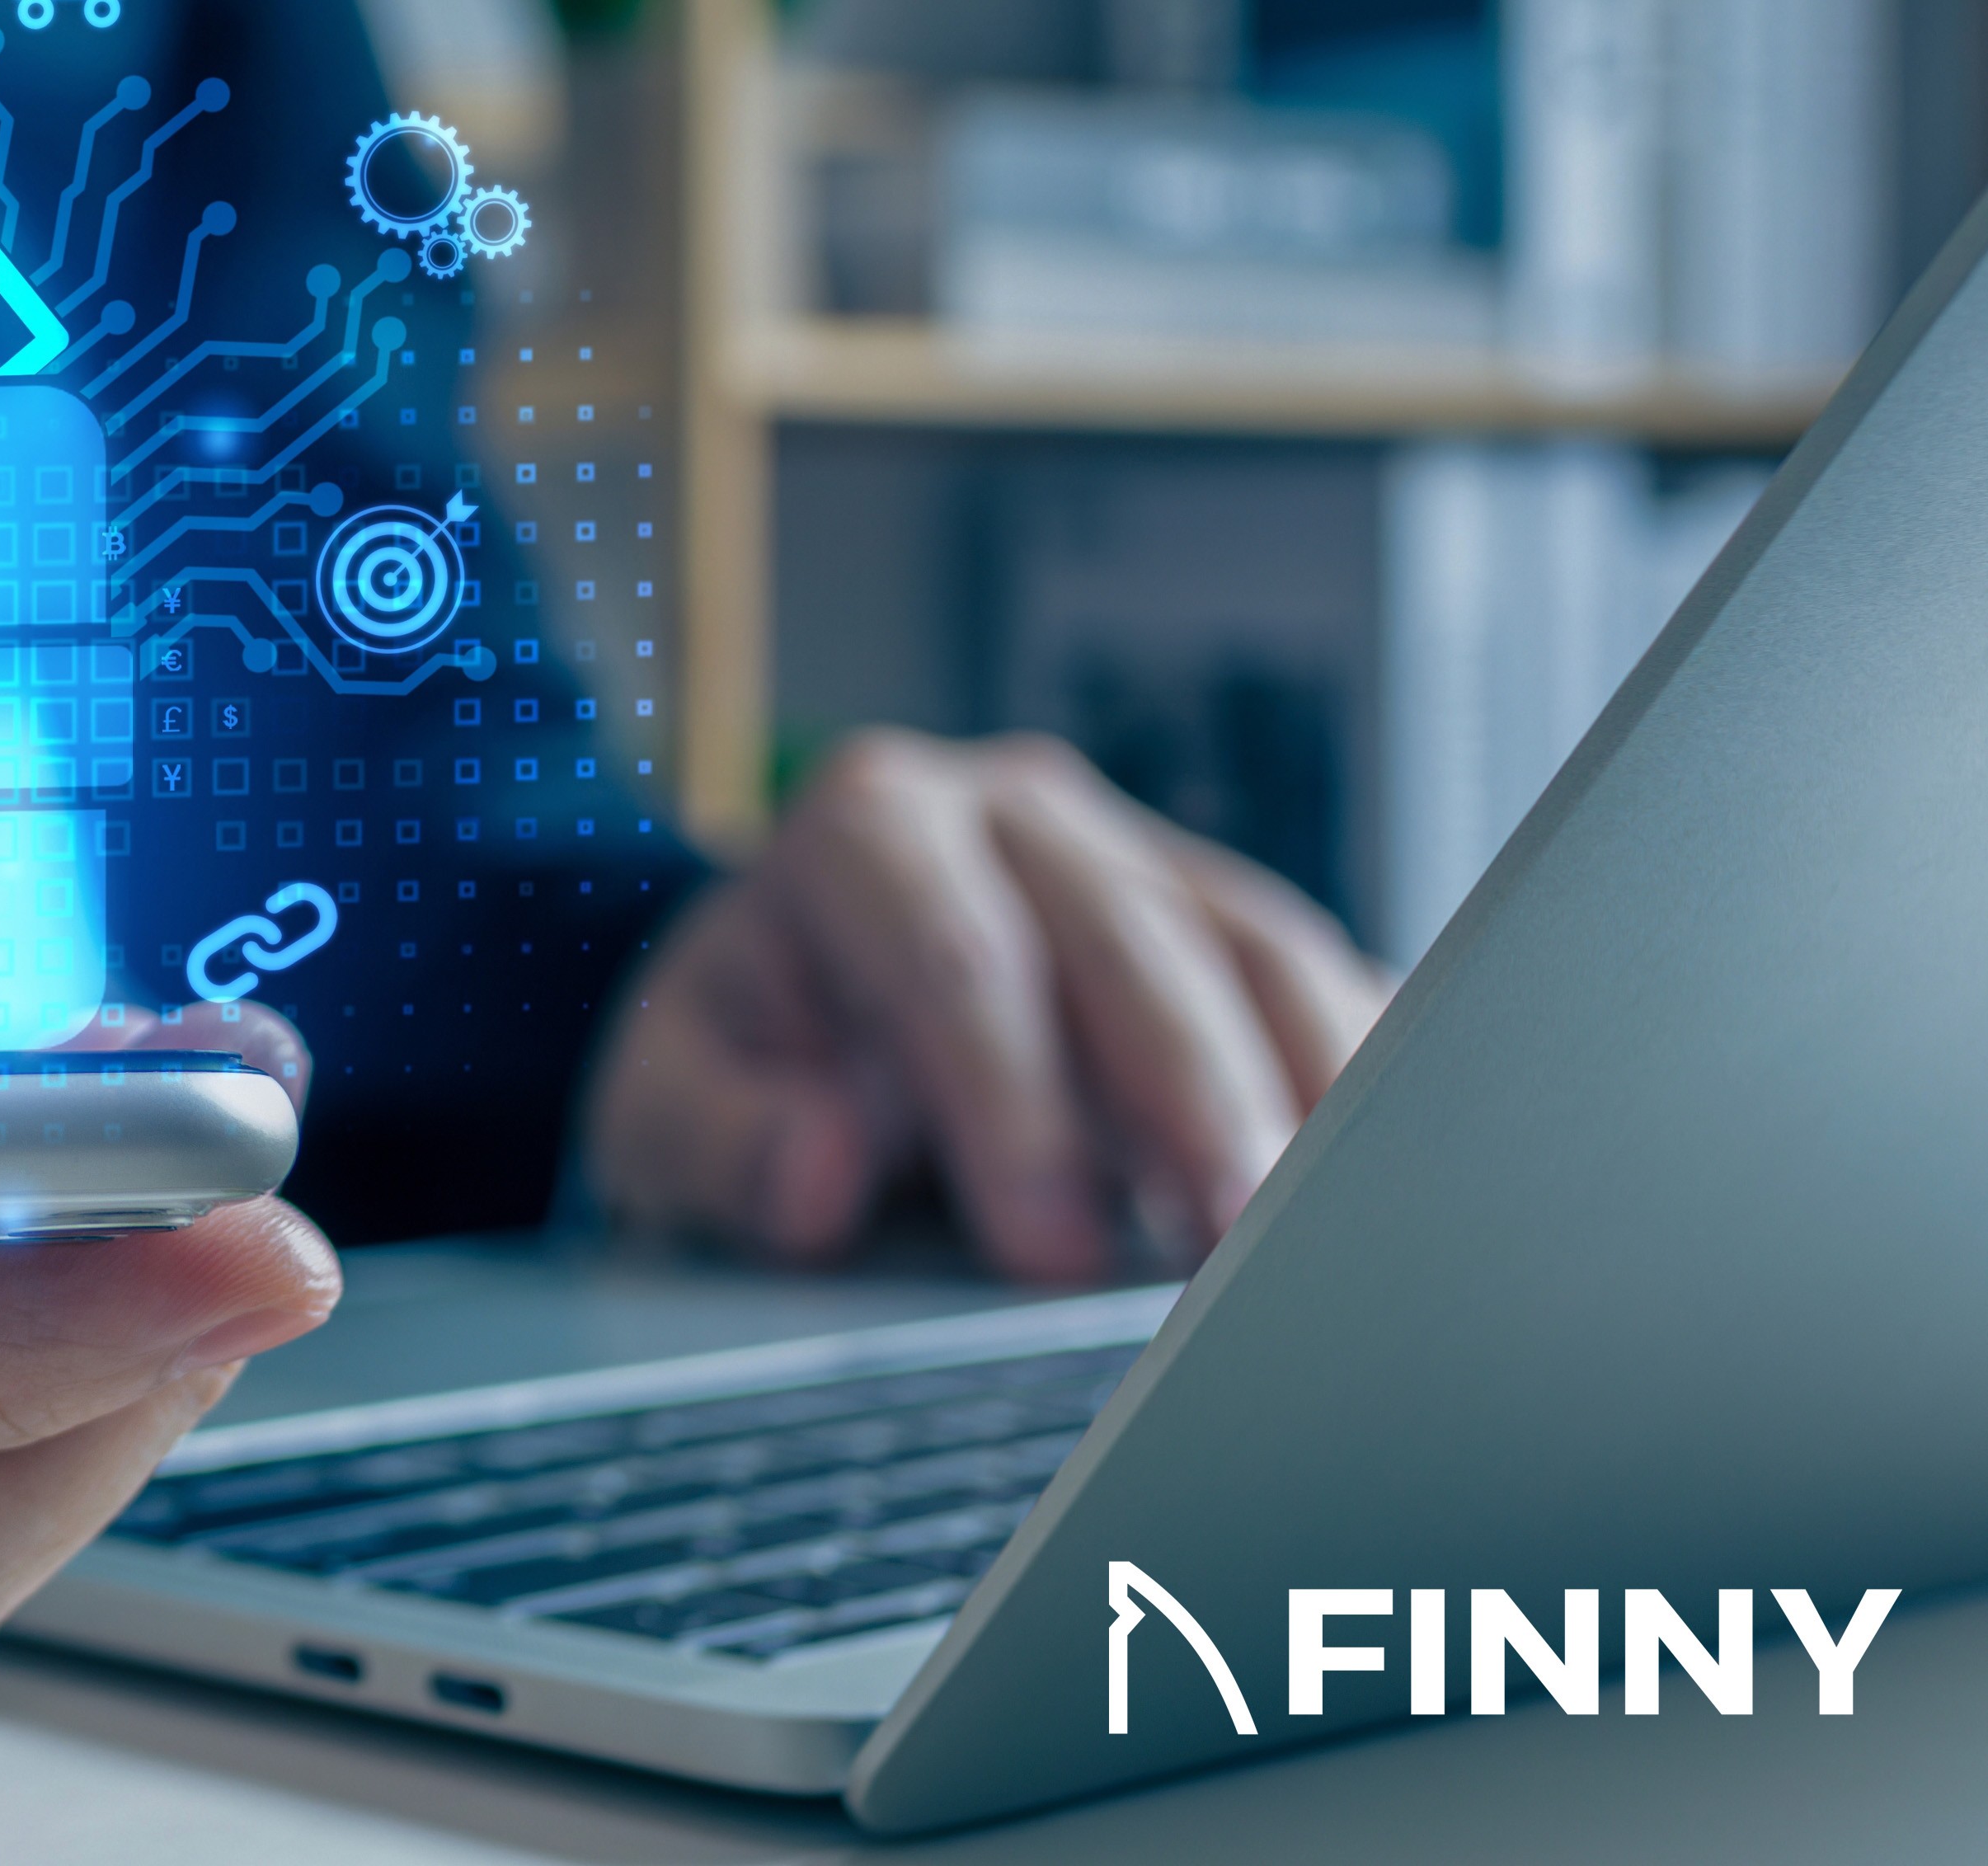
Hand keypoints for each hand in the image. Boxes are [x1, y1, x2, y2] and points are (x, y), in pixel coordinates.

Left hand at [583, 731, 1386, 1281]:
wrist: (804, 1036)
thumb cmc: (745, 1074)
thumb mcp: (665, 1111)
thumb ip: (716, 1140)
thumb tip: (809, 1173)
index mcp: (869, 831)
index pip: (953, 952)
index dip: (1008, 1099)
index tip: (1045, 1244)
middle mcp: (1019, 819)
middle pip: (1128, 942)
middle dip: (1186, 1101)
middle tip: (1231, 1248)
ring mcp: (1145, 859)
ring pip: (1257, 950)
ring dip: (1304, 1095)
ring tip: (1336, 1239)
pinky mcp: (1238, 933)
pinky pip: (1329, 989)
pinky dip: (1371, 1086)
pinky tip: (1401, 1191)